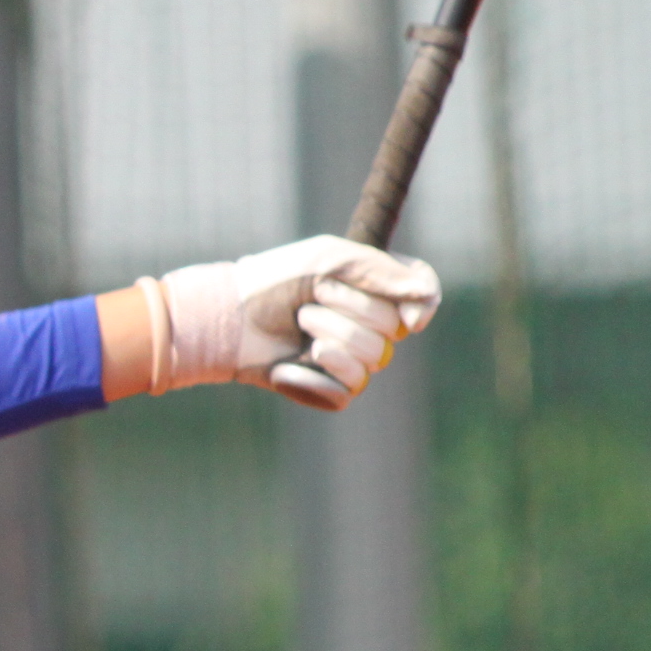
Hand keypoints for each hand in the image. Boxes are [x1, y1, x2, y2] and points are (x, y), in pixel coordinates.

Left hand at [135, 235, 442, 409]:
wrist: (225, 318)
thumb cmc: (273, 280)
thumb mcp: (327, 260)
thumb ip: (380, 271)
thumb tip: (425, 295)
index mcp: (375, 288)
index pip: (423, 294)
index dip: (423, 303)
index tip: (411, 313)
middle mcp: (371, 324)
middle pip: (395, 326)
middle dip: (350, 309)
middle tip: (312, 299)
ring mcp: (352, 359)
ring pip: (373, 358)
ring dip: (330, 335)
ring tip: (298, 324)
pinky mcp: (330, 390)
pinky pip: (349, 388)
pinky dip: (315, 373)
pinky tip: (287, 363)